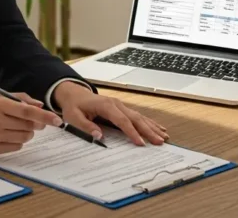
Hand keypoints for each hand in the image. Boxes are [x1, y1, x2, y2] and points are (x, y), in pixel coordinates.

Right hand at [0, 92, 61, 154]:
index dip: (44, 116)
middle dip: (34, 125)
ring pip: (23, 138)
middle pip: (28, 126)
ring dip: (26, 134)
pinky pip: (15, 147)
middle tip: (31, 123)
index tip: (56, 120)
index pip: (27, 111)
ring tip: (16, 129)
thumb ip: (18, 99)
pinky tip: (7, 136)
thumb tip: (39, 106)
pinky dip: (16, 143)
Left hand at [53, 82, 168, 145]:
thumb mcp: (74, 118)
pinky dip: (149, 122)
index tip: (140, 143)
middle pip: (135, 118)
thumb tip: (100, 136)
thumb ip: (86, 127)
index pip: (122, 121)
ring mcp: (121, 105)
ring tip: (164, 137)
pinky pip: (138, 116)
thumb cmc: (74, 107)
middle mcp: (116, 104)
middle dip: (148, 131)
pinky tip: (158, 128)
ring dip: (152, 127)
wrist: (74, 94)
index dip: (131, 132)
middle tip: (159, 142)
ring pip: (140, 117)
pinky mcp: (122, 108)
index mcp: (106, 106)